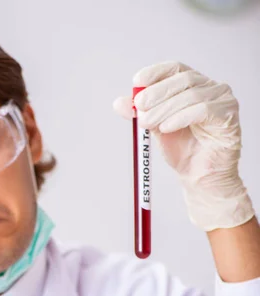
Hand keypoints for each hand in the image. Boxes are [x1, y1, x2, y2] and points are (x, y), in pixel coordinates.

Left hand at [113, 61, 254, 230]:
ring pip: (191, 95)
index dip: (155, 72)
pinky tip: (166, 127)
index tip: (137, 82)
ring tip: (147, 123)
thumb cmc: (181, 147)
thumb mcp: (154, 126)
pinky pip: (203, 110)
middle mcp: (210, 87)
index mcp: (192, 85)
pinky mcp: (229, 115)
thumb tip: (119, 103)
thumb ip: (139, 113)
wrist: (197, 174)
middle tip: (139, 107)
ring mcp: (222, 100)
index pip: (175, 68)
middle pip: (182, 80)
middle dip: (156, 93)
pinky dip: (181, 117)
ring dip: (164, 109)